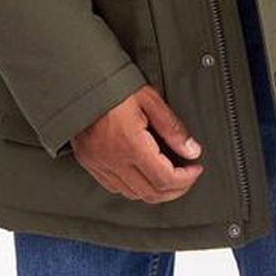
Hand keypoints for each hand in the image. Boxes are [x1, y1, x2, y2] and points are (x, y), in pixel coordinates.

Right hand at [71, 83, 203, 202]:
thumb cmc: (114, 86)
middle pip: (151, 193)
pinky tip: (142, 176)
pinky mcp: (90, 163)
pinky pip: (115, 187)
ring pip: (133, 194)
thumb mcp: (150, 99)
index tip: (196, 169)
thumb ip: (172, 128)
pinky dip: (134, 188)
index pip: (165, 178)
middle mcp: (113, 160)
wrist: (80, 81)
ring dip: (155, 191)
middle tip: (187, 177)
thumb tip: (191, 150)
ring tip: (169, 177)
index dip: (186, 179)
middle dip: (175, 189)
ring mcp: (99, 164)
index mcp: (130, 144)